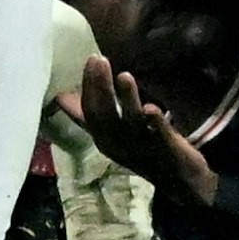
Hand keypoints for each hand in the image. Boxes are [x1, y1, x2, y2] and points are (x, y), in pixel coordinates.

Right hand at [79, 55, 217, 206]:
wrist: (177, 180)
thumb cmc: (139, 149)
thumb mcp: (110, 134)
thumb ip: (87, 116)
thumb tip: (61, 97)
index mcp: (104, 139)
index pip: (90, 112)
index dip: (89, 86)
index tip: (91, 59)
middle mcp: (118, 144)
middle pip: (105, 116)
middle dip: (101, 87)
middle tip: (99, 60)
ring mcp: (141, 147)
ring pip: (131, 123)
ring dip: (127, 100)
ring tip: (124, 76)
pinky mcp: (165, 148)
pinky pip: (158, 134)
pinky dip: (154, 121)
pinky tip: (150, 107)